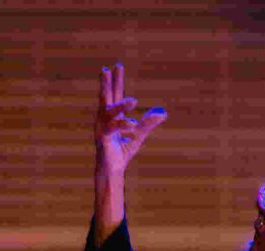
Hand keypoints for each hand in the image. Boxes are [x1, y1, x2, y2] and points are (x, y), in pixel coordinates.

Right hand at [94, 63, 166, 178]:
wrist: (112, 170)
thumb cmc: (122, 151)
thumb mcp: (138, 134)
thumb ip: (148, 123)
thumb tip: (162, 112)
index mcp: (111, 116)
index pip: (115, 95)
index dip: (117, 81)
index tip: (118, 66)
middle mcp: (104, 119)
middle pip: (105, 97)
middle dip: (107, 83)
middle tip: (108, 69)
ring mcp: (101, 128)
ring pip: (109, 111)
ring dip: (121, 105)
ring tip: (134, 100)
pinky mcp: (103, 138)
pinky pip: (112, 128)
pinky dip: (123, 125)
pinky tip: (133, 125)